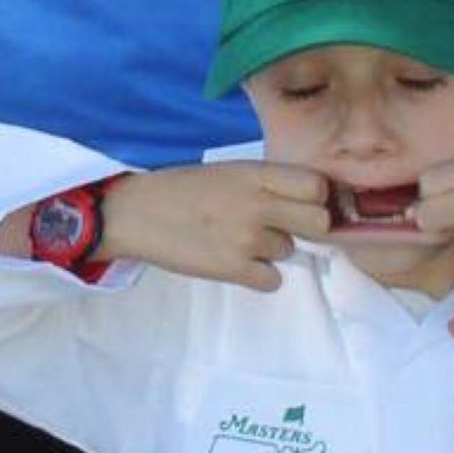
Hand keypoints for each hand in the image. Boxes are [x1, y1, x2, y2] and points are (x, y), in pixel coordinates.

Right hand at [86, 161, 330, 290]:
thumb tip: (304, 201)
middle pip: (318, 222)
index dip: (314, 197)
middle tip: (281, 226)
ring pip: (289, 251)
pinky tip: (233, 260)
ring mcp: (248, 238)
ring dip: (269, 250)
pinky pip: (272, 280)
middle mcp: (258, 204)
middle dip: (305, 226)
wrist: (135, 214)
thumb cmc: (179, 189)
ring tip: (235, 239)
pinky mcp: (234, 269)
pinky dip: (257, 275)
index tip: (299, 202)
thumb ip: (265, 183)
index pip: (316, 186)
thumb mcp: (227, 172)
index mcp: (254, 174)